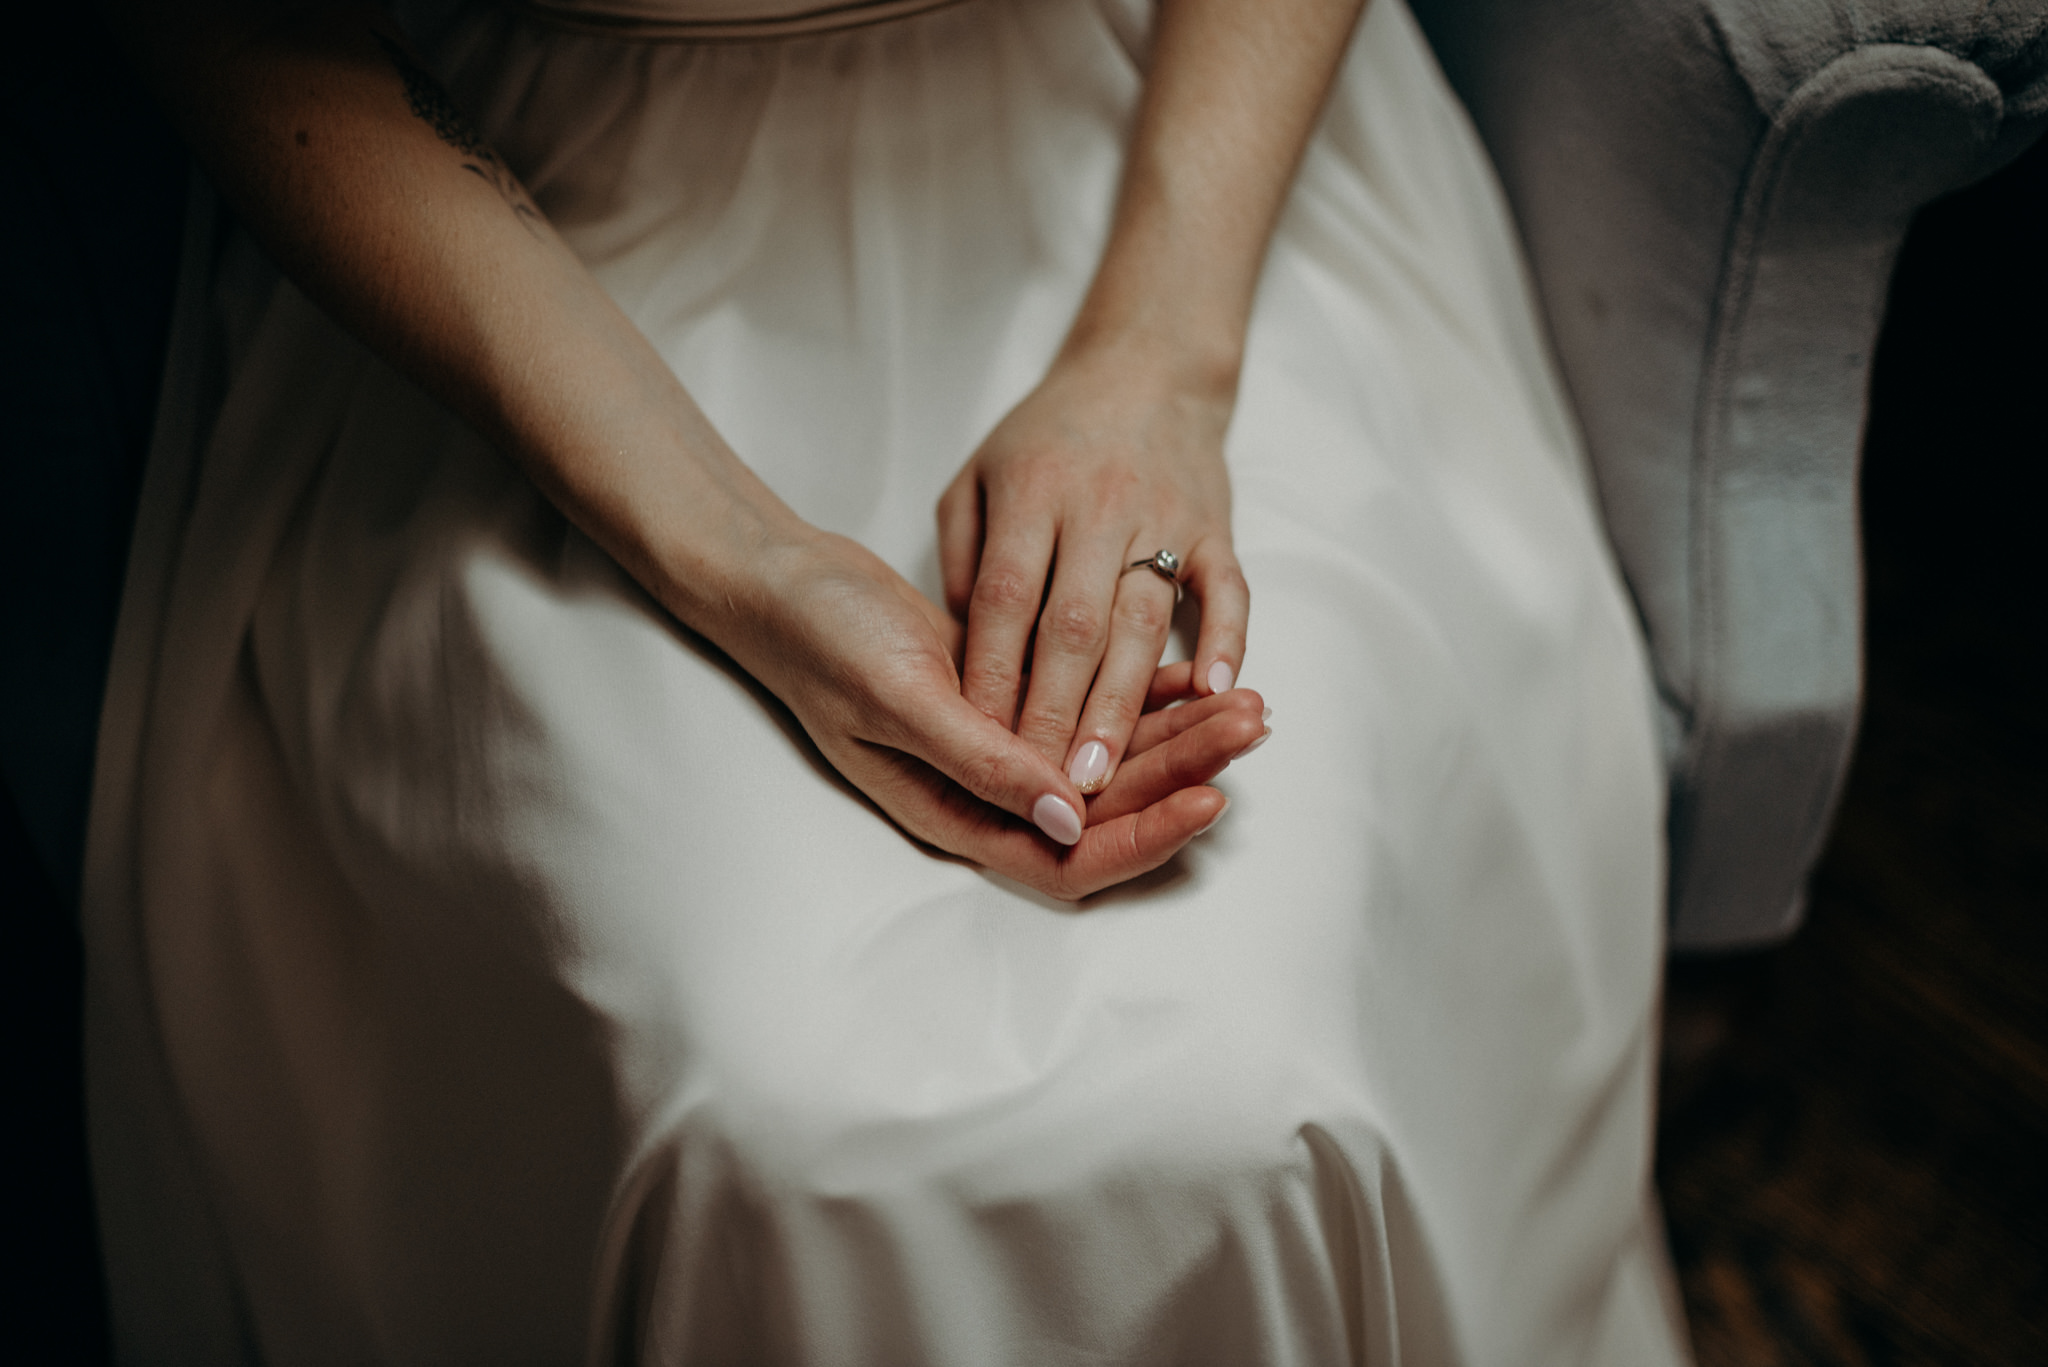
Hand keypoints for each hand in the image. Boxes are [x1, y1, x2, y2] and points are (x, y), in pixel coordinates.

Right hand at [717, 528, 1262, 899]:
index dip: (1145, 837)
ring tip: (1250, 704)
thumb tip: (1067, 818)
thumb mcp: (901, 699)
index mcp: (958, 811)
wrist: (786, 584)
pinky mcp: (1014, 696)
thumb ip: (980, 762)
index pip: (1073, 857)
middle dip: (1185, 772)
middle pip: (1109, 807)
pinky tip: (1198, 673)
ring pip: (1111, 759)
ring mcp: (1004, 747)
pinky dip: (1145, 692)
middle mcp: (989, 792)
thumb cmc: (826, 643)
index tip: (1210, 799)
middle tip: (1252, 728)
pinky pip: (1094, 709)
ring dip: (1179, 734)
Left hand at [937, 344, 1250, 799]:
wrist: (1147, 368)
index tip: (980, 742)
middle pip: (1074, 626)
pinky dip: (1223, 642)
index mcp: (1031, 492)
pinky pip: (1227, 592)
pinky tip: (1211, 693)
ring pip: (1143, 622)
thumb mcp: (977, 477)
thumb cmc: (1048, 436)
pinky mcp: (1217, 528)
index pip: (1006, 600)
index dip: (994, 675)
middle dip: (1057, 713)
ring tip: (1106, 774)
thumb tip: (964, 654)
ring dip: (1124, 704)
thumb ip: (963, 559)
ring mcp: (1165, 517)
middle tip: (1044, 787)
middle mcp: (1099, 506)